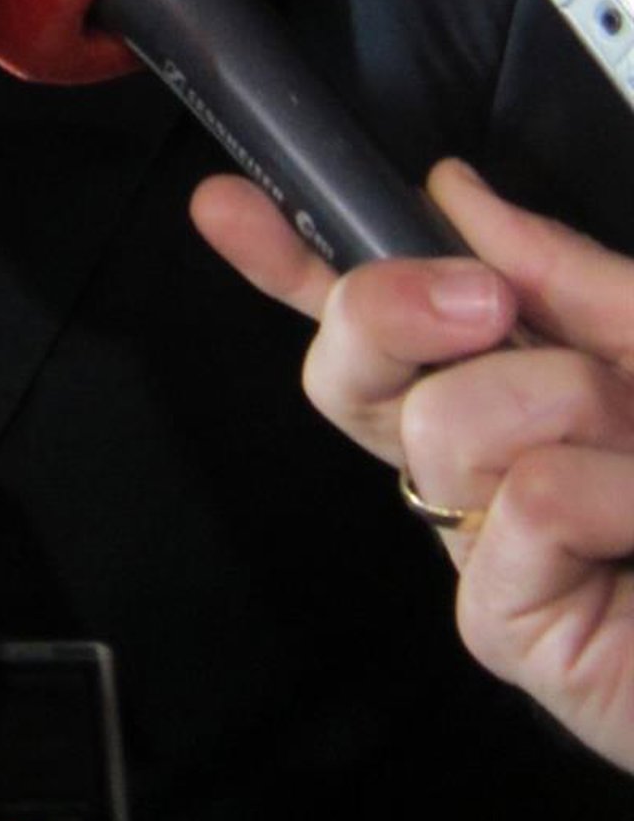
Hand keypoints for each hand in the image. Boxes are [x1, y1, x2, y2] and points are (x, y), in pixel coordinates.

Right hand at [192, 157, 633, 770]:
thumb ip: (567, 273)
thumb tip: (451, 192)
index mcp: (507, 385)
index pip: (372, 322)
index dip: (289, 263)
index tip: (225, 202)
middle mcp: (478, 463)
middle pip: (345, 370)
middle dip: (385, 306)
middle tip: (481, 302)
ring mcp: (483, 546)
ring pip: (441, 427)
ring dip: (571, 406)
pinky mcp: (507, 628)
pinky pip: (521, 509)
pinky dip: (609, 494)